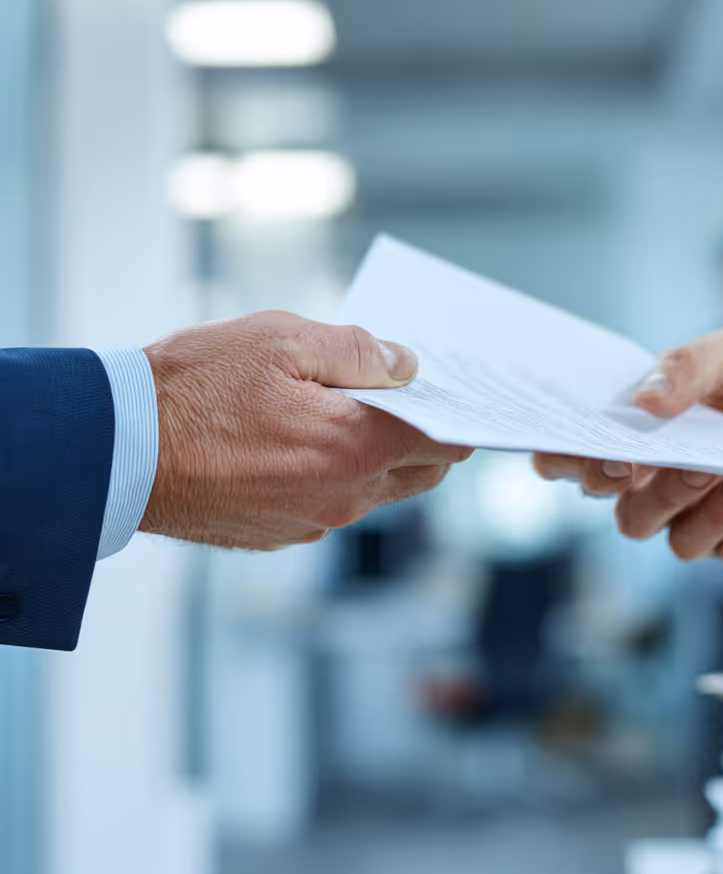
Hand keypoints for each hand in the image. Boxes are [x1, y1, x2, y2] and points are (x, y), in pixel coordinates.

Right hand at [141, 311, 471, 549]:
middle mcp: (345, 497)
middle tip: (407, 397)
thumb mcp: (279, 340)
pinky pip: (333, 504)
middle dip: (427, 436)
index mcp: (355, 448)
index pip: (443, 440)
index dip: (454, 413)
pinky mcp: (282, 533)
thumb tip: (406, 366)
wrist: (116, 453)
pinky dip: (337, 476)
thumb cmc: (192, 389)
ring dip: (378, 456)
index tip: (453, 392)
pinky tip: (304, 442)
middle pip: (420, 472)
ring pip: (377, 491)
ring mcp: (313, 522)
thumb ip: (356, 351)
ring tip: (349, 412)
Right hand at [534, 328, 722, 579]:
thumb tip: (645, 398)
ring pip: (680, 542)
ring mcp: (703, 528)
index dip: (567, 464)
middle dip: (653, 492)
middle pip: (627, 517)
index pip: (573, 466)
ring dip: (713, 505)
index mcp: (637, 445)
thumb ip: (689, 365)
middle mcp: (660, 494)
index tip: (594, 449)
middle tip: (679, 458)